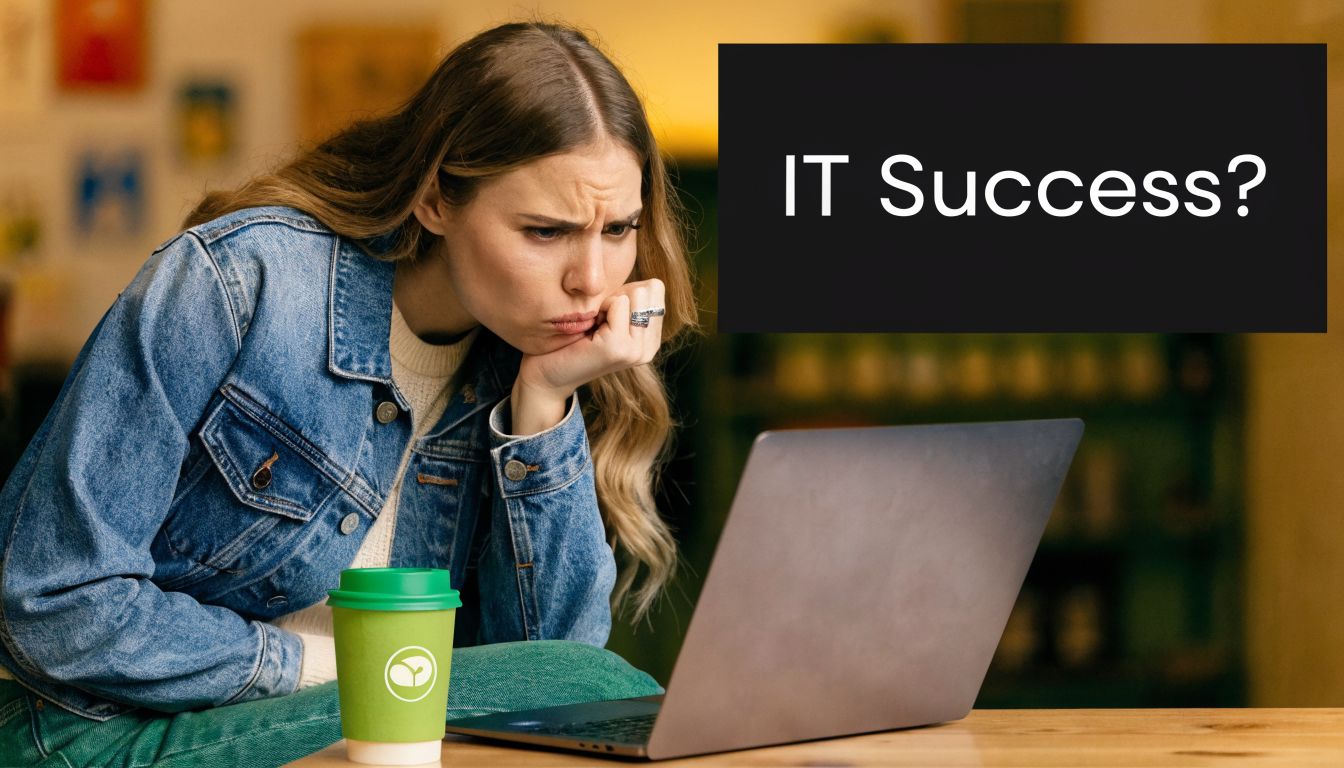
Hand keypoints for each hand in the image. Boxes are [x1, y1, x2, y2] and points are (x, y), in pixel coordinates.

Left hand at [508, 279, 665, 433]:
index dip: (627, 291)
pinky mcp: (619, 348)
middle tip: (598, 321)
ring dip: (608, 302)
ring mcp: (637, 350)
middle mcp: (649, 347)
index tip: (606, 314)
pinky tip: (588, 331)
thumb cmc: (573, 339)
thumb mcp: (607, 315)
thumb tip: (645, 278)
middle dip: (619, 295)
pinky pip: (618, 302)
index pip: (656, 287)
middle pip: (649, 288)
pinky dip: (599, 308)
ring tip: (594, 326)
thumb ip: (628, 300)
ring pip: (635, 293)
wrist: (547, 374)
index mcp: (650, 339)